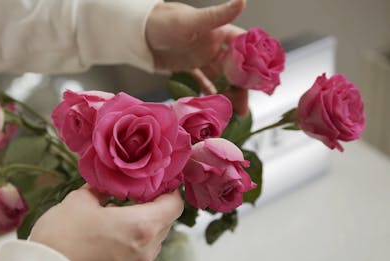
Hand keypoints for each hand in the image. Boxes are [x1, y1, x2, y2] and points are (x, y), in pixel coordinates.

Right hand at [30, 185, 183, 260]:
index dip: (169, 189)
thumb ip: (102, 188)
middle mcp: (146, 248)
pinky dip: (135, 236)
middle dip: (156, 204)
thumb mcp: (80, 201)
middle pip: (166, 221)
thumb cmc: (61, 236)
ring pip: (155, 237)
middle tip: (139, 190)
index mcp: (141, 226)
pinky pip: (141, 249)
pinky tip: (114, 228)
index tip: (157, 181)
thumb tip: (109, 181)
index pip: (175, 205)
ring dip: (145, 221)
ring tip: (123, 209)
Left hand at [146, 0, 248, 115]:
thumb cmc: (163, 22)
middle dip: (241, 86)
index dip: (253, 62)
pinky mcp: (187, 65)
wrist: (136, 31)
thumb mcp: (191, 21)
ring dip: (228, 92)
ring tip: (235, 111)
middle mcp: (212, 44)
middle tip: (244, 106)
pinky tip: (215, 102)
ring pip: (220, 76)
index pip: (243, 47)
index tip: (261, 82)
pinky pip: (202, 80)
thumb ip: (217, 16)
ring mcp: (200, 55)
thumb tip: (242, 1)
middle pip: (234, 67)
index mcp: (217, 31)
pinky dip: (209, 90)